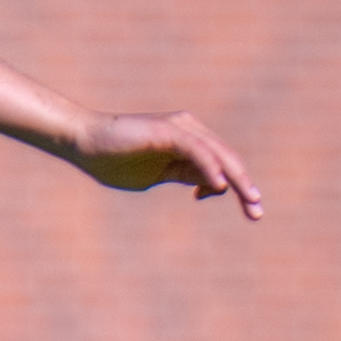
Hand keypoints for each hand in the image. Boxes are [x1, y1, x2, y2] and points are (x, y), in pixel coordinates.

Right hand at [66, 111, 264, 220]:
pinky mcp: (168, 132)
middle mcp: (190, 129)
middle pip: (228, 159)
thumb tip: (210, 184)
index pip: (222, 164)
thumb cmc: (112, 160)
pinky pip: (197, 150)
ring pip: (219, 154)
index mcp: (188, 141)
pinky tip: (219, 186)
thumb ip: (182, 176)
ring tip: (251, 200)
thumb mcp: (155, 175)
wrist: (83, 142)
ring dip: (237, 179)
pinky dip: (210, 168)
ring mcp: (180, 128)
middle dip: (245, 186)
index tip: (246, 210)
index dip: (237, 187)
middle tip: (258, 212)